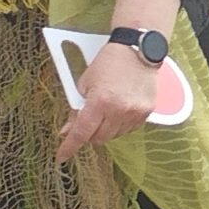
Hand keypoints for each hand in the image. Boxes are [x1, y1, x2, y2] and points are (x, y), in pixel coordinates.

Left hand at [56, 43, 159, 162]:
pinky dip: (122, 124)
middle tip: (90, 120)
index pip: (81, 133)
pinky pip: (130, 129)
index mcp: (99, 101)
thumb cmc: (108, 63)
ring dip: (107, 129)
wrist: (138, 51)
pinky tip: (122, 108)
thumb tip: (67, 131)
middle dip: (90, 133)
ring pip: (115, 136)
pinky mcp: (147, 111)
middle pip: (98, 139)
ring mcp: (135, 112)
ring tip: (109, 109)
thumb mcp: (85, 83)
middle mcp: (119, 110)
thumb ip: (76, 109)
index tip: (61, 157)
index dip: (69, 147)